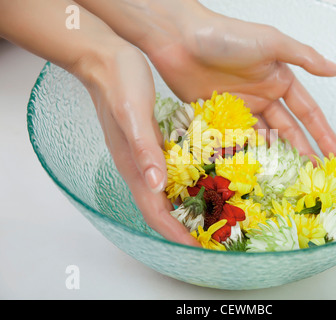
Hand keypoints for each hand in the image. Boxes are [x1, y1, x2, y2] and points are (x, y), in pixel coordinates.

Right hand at [76, 45, 200, 246]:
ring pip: (167, 194)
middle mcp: (140, 168)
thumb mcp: (133, 114)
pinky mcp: (152, 145)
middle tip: (211, 238)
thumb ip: (143, 150)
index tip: (197, 248)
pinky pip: (172, 173)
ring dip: (187, 208)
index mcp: (134, 167)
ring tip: (213, 217)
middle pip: (162, 209)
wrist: (106, 60)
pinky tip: (205, 181)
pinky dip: (188, 184)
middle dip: (184, 228)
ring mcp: (146, 157)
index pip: (155, 212)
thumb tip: (155, 186)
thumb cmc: (119, 83)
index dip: (175, 233)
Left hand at [142, 3, 335, 157]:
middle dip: (303, 152)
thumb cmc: (225, 35)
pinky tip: (255, 168)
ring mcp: (240, 108)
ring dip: (275, 157)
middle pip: (287, 130)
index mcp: (278, 79)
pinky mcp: (218, 116)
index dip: (323, 134)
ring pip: (263, 138)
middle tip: (314, 176)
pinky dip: (245, 153)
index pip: (307, 113)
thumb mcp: (271, 42)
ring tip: (288, 179)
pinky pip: (236, 140)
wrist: (179, 40)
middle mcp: (262, 96)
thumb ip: (305, 57)